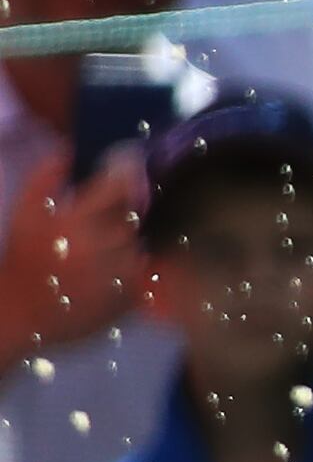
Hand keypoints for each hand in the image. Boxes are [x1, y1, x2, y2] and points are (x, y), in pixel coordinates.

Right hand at [0, 151, 148, 360]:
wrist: (20, 312)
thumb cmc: (22, 258)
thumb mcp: (25, 212)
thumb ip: (45, 178)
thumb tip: (67, 149)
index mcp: (78, 219)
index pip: (120, 186)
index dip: (127, 175)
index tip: (127, 171)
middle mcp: (104, 244)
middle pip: (134, 217)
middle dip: (123, 215)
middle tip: (101, 225)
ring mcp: (120, 273)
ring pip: (140, 245)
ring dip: (126, 244)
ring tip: (100, 251)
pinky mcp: (128, 298)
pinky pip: (143, 274)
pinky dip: (131, 270)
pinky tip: (108, 271)